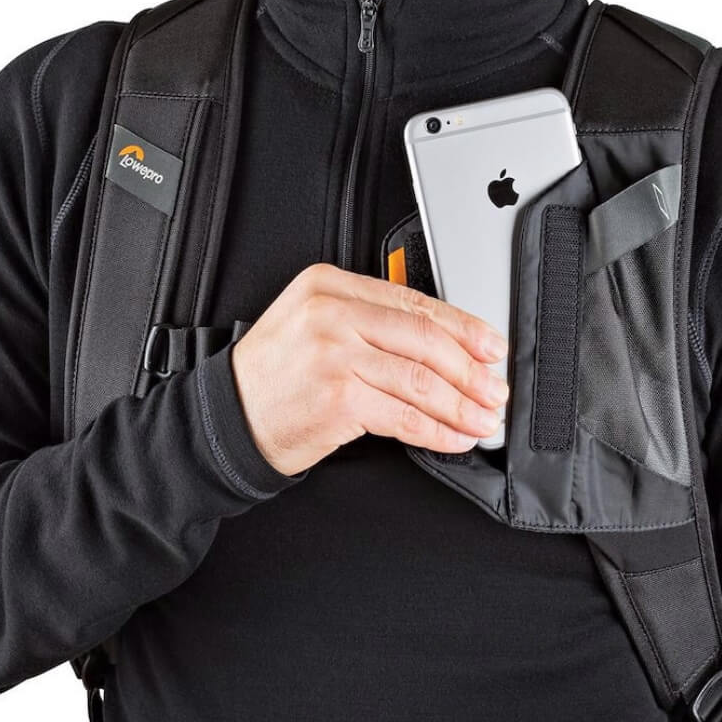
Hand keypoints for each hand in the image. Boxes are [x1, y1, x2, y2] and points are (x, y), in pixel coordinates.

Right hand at [230, 262, 510, 475]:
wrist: (228, 418)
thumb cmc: (273, 375)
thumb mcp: (311, 323)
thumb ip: (367, 320)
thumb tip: (442, 343)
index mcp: (329, 285)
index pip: (413, 301)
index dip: (462, 327)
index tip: (490, 347)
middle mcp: (331, 314)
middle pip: (424, 338)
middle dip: (470, 369)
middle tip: (493, 389)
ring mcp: (334, 355)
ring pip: (420, 378)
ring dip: (460, 404)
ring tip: (482, 419)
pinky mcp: (337, 398)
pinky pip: (404, 415)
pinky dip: (436, 430)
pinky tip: (454, 437)